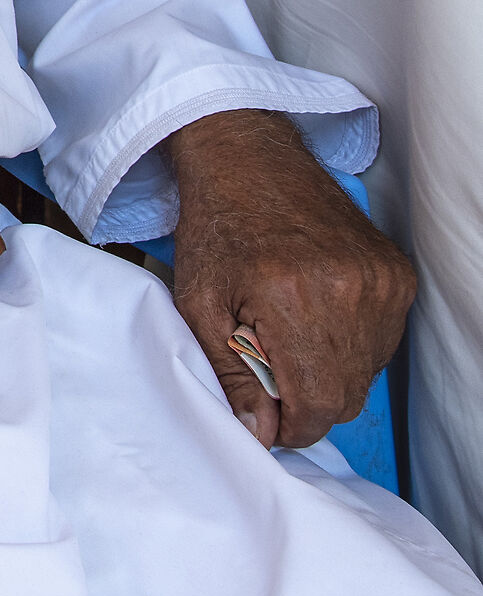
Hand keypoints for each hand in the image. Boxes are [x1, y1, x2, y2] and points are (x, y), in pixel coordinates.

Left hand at [167, 108, 414, 449]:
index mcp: (294, 299)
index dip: (289, 423)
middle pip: (345, 396)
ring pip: (366, 373)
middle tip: (269, 367)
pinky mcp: (396, 274)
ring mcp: (380, 281)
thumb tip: (259, 433)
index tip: (266, 411)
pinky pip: (382, 341)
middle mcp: (349, 291)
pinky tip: (314, 311)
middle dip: (306, 399)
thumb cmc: (217, 228)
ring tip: (289, 330)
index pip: (317, 406)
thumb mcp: (198, 305)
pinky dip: (350, 342)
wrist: (250, 162)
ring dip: (329, 370)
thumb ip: (231, 375)